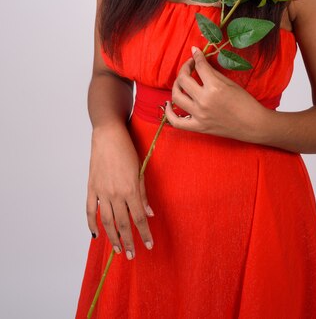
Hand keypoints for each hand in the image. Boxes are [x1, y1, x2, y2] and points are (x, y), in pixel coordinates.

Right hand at [86, 123, 153, 258]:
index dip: (145, 234)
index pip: (138, 218)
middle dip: (129, 241)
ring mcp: (102, 192)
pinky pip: (90, 211)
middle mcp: (115, 194)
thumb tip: (149, 213)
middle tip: (132, 255)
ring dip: (112, 237)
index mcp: (130, 189)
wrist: (108, 135)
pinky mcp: (91, 188)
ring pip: (107, 222)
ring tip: (117, 249)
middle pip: (123, 224)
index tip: (149, 245)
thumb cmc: (127, 149)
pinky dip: (92, 224)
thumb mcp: (140, 170)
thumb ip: (143, 194)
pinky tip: (96, 234)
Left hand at [165, 46, 265, 140]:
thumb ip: (212, 72)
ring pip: (177, 96)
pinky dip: (169, 112)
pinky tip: (169, 103)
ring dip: (176, 85)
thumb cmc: (245, 101)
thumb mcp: (230, 83)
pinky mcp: (199, 127)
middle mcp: (204, 101)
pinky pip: (176, 122)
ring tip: (181, 81)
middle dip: (185, 67)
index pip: (199, 66)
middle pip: (183, 79)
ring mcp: (199, 115)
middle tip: (190, 65)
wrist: (252, 124)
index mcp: (215, 87)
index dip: (196, 56)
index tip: (195, 51)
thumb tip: (200, 61)